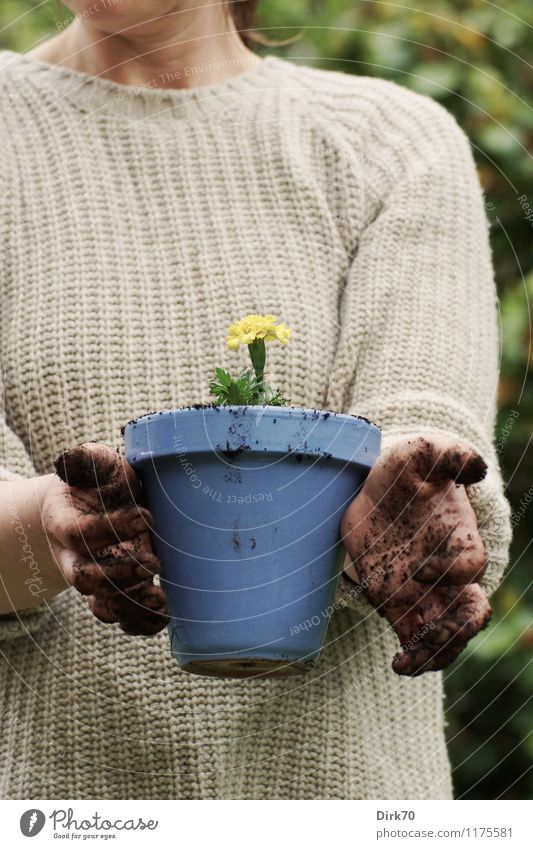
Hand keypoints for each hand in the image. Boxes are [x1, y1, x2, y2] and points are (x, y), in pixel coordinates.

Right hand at [42, 442, 169, 635]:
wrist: (97, 501)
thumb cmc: (97, 478)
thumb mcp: (93, 462)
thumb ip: (84, 460)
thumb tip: (71, 459)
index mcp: (63, 521)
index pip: (78, 532)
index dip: (109, 528)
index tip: (146, 515)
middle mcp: (74, 555)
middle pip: (83, 577)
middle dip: (117, 575)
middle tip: (154, 563)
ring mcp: (94, 577)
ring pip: (100, 604)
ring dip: (130, 606)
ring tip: (160, 599)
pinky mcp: (115, 591)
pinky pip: (119, 617)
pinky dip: (139, 623)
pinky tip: (162, 617)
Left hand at [341, 434, 490, 675]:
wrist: (373, 490)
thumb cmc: (403, 471)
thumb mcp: (420, 453)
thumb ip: (447, 454)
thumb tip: (477, 468)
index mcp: (458, 537)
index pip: (472, 564)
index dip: (453, 571)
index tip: (420, 570)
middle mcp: (447, 572)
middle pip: (471, 613)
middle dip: (458, 629)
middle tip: (431, 632)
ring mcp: (426, 593)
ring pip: (448, 636)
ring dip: (437, 651)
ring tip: (409, 658)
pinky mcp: (401, 606)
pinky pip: (418, 643)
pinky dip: (416, 660)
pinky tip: (398, 666)